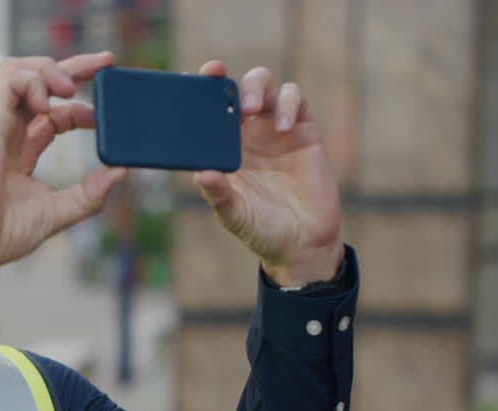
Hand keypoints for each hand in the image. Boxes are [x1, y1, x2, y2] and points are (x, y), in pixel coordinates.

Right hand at [0, 52, 127, 355]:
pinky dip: (34, 80)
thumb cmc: (2, 235)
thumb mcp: (58, 212)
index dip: (80, 108)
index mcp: (21, 152)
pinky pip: (8, 78)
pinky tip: (49, 101)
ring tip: (73, 87)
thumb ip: (89, 194)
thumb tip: (120, 173)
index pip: (53, 114)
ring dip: (51, 69)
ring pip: (20, 70)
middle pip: (40, 84)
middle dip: (75, 68)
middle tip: (107, 62)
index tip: (102, 117)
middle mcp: (8, 133)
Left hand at [193, 62, 343, 286]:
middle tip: (222, 85)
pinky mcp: (303, 131)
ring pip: (266, 87)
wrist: (301, 243)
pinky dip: (288, 104)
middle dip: (228, 82)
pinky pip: (296, 101)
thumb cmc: (260, 228)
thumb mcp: (233, 214)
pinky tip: (283, 127)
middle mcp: (246, 134)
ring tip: (250, 109)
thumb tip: (201, 174)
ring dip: (256, 88)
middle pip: (236, 89)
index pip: (209, 112)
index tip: (194, 80)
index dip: (202, 91)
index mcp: (222, 148)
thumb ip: (218, 194)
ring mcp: (274, 129)